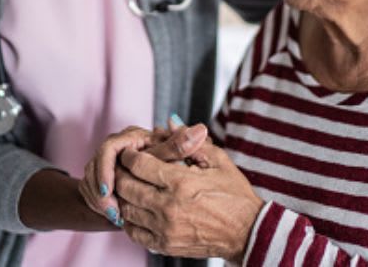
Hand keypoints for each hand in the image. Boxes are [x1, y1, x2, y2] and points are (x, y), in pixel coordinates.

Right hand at [77, 118, 208, 225]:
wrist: (160, 182)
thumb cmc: (170, 164)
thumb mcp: (176, 156)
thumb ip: (183, 146)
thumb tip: (201, 130)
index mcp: (131, 136)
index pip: (109, 149)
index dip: (106, 170)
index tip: (109, 190)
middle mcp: (115, 147)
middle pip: (95, 166)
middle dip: (101, 190)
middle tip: (112, 209)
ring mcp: (104, 162)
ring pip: (90, 181)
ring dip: (99, 200)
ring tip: (115, 215)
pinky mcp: (98, 177)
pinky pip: (91, 192)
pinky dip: (100, 204)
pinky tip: (114, 216)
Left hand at [115, 142, 263, 262]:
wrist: (247, 231)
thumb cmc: (235, 194)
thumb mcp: (219, 161)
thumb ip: (191, 142)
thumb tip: (170, 122)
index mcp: (182, 182)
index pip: (139, 164)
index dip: (130, 155)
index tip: (130, 152)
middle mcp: (169, 206)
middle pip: (126, 186)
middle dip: (121, 173)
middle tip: (123, 167)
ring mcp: (164, 228)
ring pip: (126, 209)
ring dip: (123, 196)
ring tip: (129, 186)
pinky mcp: (164, 244)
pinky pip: (133, 231)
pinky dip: (129, 220)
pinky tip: (137, 210)